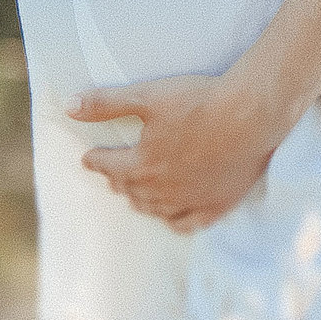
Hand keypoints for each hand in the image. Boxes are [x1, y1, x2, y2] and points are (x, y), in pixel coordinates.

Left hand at [72, 74, 285, 231]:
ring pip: (154, 209)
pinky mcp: (216, 204)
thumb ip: (106, 104)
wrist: (251, 115)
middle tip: (113, 174)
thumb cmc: (199, 102)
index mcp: (141, 164)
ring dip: (141, 201)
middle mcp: (161, 190)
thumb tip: (69, 107)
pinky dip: (175, 221)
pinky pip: (188, 223)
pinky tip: (171, 218)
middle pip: (130, 190)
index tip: (89, 158)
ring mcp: (190, 200)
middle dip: (117, 180)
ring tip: (137, 195)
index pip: (108, 166)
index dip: (96, 159)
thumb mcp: (148, 96)